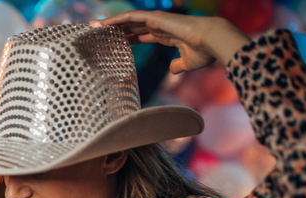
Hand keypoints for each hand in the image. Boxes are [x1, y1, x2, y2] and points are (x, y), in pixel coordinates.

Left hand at [91, 11, 249, 71]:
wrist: (213, 42)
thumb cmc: (204, 53)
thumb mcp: (187, 63)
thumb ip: (177, 66)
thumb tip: (172, 71)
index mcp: (165, 35)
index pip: (140, 36)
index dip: (126, 39)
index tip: (113, 45)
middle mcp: (159, 26)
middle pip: (130, 27)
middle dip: (114, 31)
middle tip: (96, 35)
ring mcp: (156, 20)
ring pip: (127, 20)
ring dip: (109, 24)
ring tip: (92, 28)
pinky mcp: (156, 18)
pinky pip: (130, 18)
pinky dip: (116, 20)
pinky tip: (102, 25)